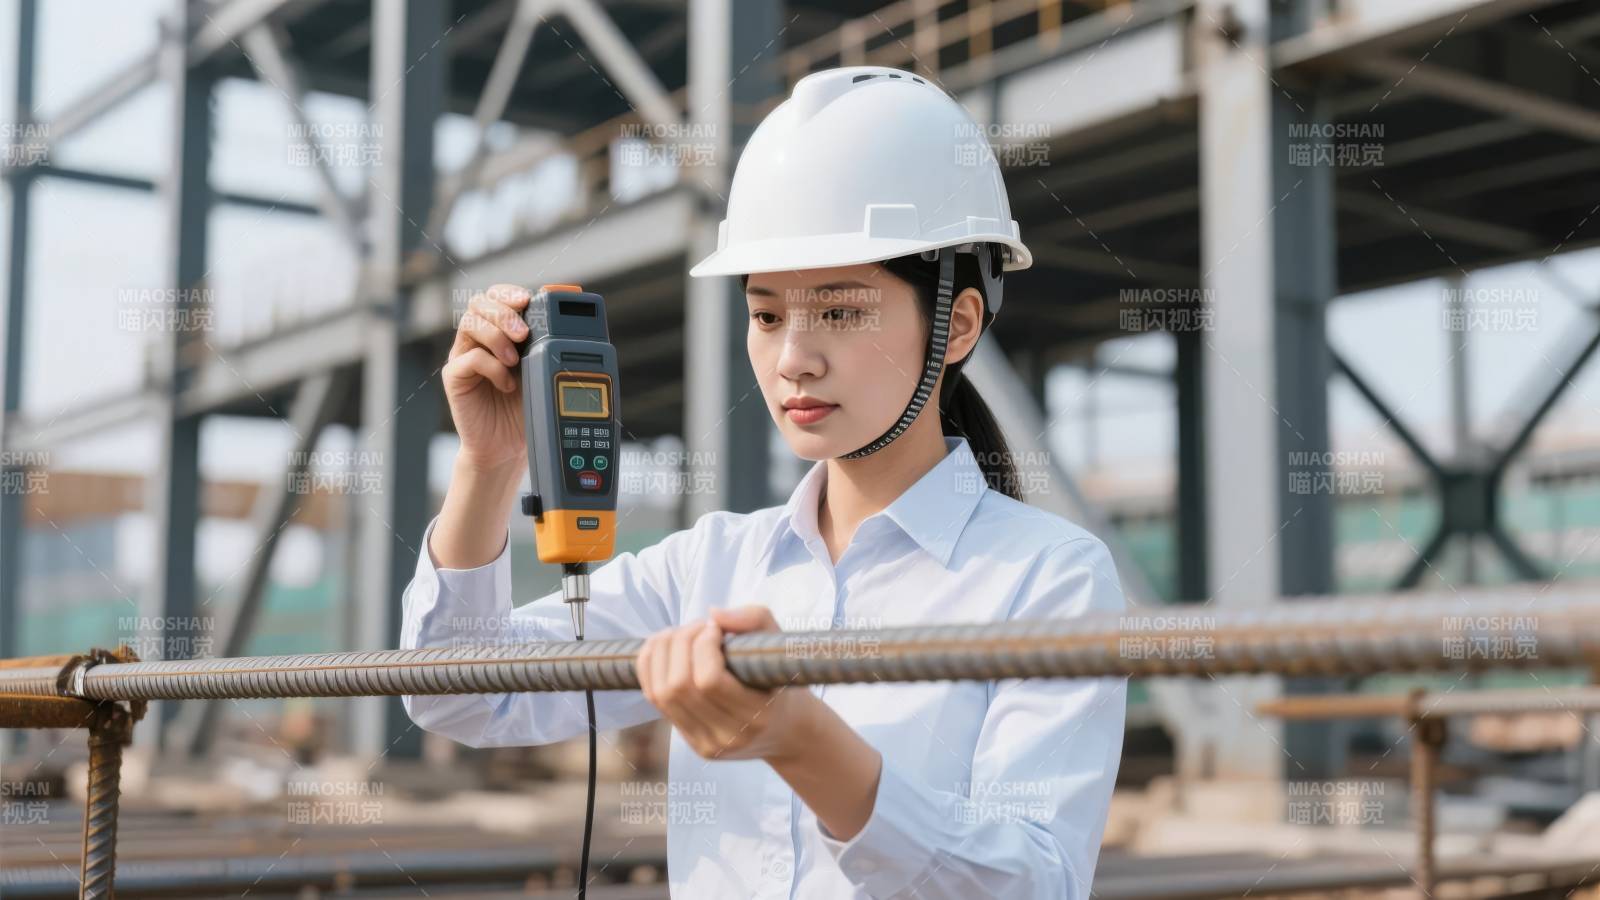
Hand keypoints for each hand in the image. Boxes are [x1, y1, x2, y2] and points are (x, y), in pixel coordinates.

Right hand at [444, 284, 530, 474]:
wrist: (509, 446)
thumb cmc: (526, 407)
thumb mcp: (543, 370)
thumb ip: (548, 343)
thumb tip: (566, 315)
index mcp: (501, 331)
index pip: (497, 296)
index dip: (509, 293)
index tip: (527, 300)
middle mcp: (480, 339)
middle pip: (480, 303)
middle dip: (504, 312)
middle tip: (523, 334)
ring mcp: (465, 355)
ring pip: (470, 323)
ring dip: (496, 335)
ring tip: (515, 360)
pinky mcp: (455, 376)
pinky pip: (468, 358)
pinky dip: (492, 367)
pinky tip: (507, 384)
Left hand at [637, 606, 813, 762]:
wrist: (787, 728)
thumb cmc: (781, 678)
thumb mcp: (780, 642)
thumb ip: (754, 619)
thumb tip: (713, 613)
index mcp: (756, 716)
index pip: (709, 681)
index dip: (703, 645)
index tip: (715, 627)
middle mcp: (728, 736)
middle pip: (679, 686)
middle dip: (680, 643)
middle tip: (697, 626)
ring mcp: (705, 743)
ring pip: (661, 693)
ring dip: (662, 652)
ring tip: (679, 634)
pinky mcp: (690, 741)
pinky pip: (655, 700)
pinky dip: (650, 667)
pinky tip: (664, 648)